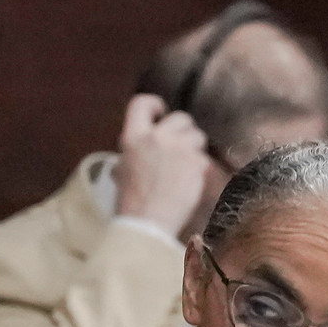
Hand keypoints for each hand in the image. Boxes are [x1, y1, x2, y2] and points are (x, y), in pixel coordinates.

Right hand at [115, 93, 213, 238]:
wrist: (148, 223)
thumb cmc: (132, 201)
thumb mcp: (123, 170)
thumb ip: (134, 152)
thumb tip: (137, 148)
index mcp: (133, 136)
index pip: (142, 103)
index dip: (154, 104)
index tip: (161, 111)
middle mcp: (156, 137)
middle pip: (181, 117)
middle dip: (184, 130)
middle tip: (180, 146)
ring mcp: (179, 149)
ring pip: (198, 136)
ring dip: (195, 148)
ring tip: (185, 167)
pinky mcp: (197, 164)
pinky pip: (204, 158)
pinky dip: (200, 168)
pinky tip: (190, 181)